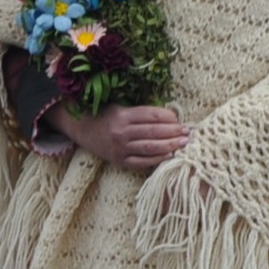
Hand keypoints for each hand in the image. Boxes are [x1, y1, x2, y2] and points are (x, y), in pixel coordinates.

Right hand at [54, 101, 189, 172]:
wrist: (80, 129)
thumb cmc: (104, 115)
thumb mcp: (120, 107)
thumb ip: (141, 112)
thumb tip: (169, 116)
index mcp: (122, 115)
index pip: (151, 115)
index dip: (169, 117)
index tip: (179, 119)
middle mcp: (121, 132)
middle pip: (154, 132)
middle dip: (174, 132)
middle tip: (188, 132)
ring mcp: (120, 148)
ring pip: (150, 147)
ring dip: (170, 145)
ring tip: (184, 143)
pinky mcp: (119, 160)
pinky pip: (142, 162)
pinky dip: (157, 159)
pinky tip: (169, 156)